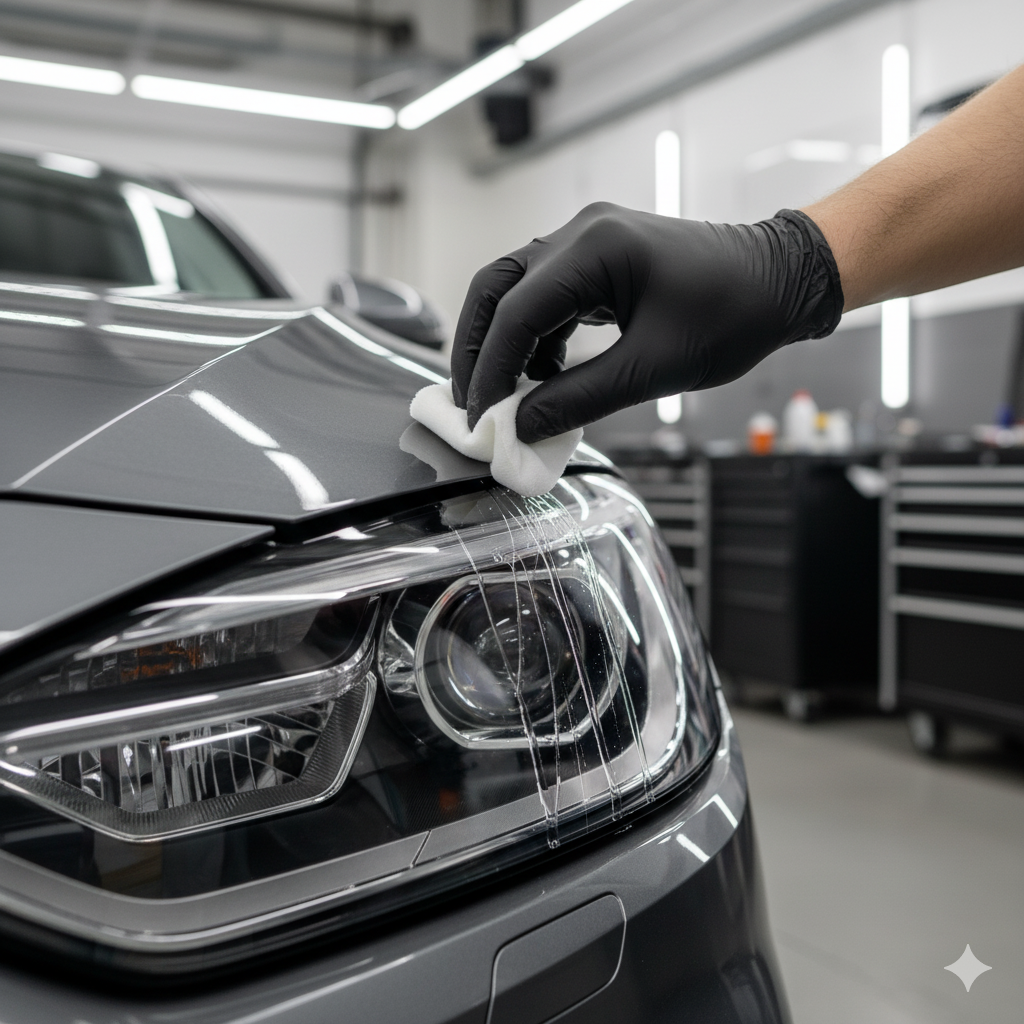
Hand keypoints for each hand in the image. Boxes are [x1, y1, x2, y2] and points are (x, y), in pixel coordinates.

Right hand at [451, 202, 842, 442]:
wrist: (782, 280)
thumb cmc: (734, 315)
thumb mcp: (654, 368)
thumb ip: (581, 398)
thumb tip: (522, 427)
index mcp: (595, 249)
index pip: (515, 313)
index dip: (490, 371)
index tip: (481, 419)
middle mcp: (581, 234)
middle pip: (496, 289)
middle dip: (476, 349)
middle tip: (469, 403)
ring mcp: (587, 243)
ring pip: (514, 291)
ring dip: (502, 345)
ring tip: (502, 399)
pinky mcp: (598, 261)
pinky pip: (545, 298)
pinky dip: (533, 340)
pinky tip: (542, 379)